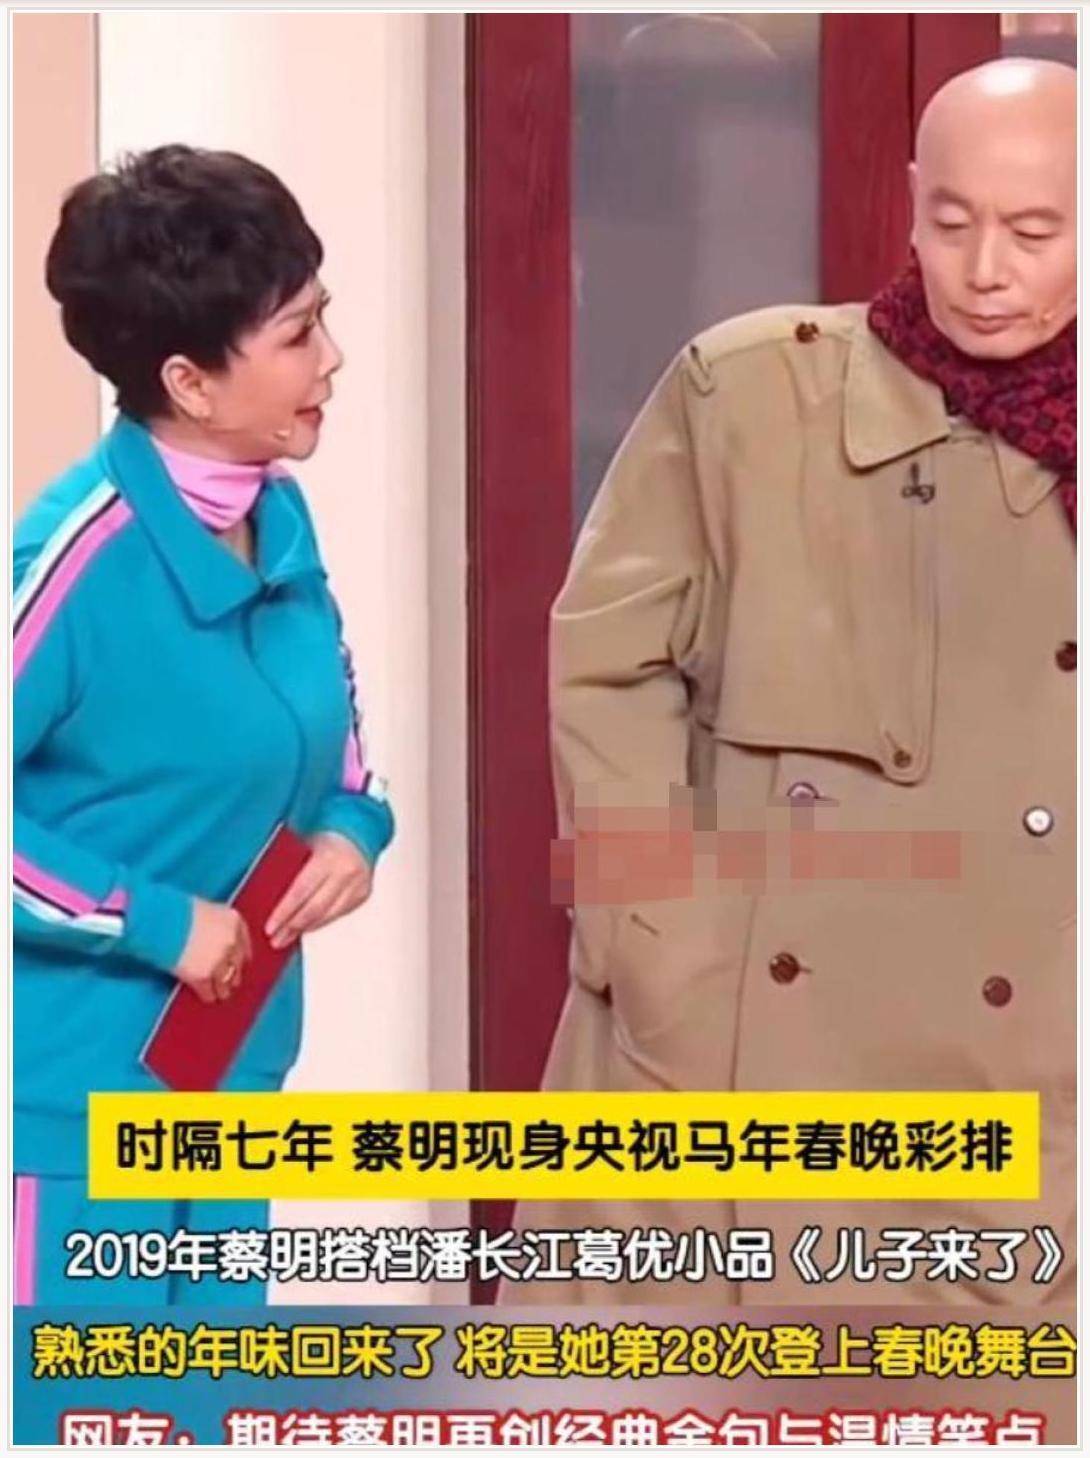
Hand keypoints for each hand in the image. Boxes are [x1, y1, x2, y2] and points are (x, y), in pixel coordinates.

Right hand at [173, 898, 251, 1004]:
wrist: (160, 920)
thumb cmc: (175, 910)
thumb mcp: (202, 909)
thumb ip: (213, 924)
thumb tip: (210, 937)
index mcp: (233, 921)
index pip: (243, 943)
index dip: (241, 955)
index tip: (241, 962)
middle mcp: (231, 941)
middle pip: (237, 964)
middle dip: (233, 973)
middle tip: (231, 982)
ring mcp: (218, 960)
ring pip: (225, 981)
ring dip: (223, 989)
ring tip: (221, 994)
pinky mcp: (203, 976)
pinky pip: (209, 991)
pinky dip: (208, 995)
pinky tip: (207, 997)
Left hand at [265, 832, 373, 949]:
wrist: (359, 832)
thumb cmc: (326, 836)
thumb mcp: (304, 846)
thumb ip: (289, 868)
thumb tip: (265, 896)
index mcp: (327, 858)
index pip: (300, 892)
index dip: (284, 912)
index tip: (270, 927)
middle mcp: (345, 872)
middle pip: (314, 909)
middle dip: (292, 927)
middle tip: (275, 939)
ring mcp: (357, 885)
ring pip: (327, 916)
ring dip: (305, 929)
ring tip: (287, 938)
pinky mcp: (362, 895)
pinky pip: (337, 915)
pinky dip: (320, 922)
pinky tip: (306, 927)